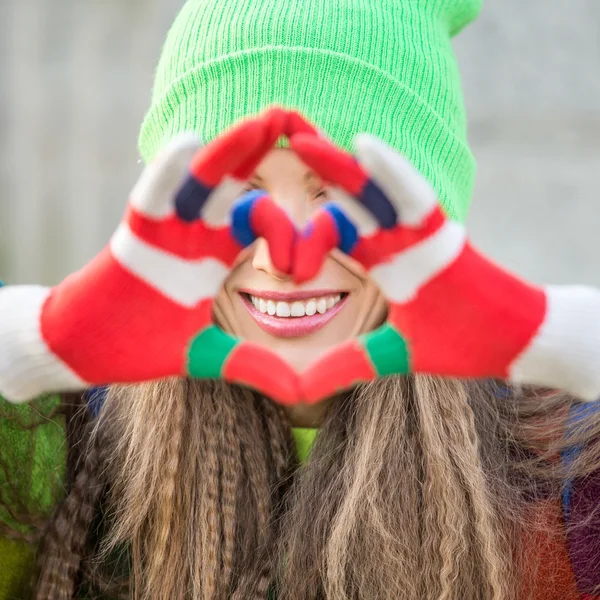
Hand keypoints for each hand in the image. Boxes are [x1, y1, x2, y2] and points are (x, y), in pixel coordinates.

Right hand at [6, 108, 302, 402]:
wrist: (87, 348)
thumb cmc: (143, 343)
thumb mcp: (206, 355)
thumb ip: (252, 365)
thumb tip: (300, 393)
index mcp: (214, 254)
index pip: (259, 221)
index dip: (286, 228)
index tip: (312, 250)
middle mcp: (193, 234)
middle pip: (233, 185)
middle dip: (261, 155)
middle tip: (299, 123)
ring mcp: (163, 231)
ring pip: (199, 182)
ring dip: (228, 152)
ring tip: (262, 123)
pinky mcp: (132, 237)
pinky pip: (151, 198)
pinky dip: (168, 173)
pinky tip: (190, 144)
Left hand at [288, 128, 548, 401]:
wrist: (514, 345)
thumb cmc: (459, 346)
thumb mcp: (390, 357)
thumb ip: (345, 366)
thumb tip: (298, 392)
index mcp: (382, 262)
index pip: (332, 232)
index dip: (295, 222)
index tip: (252, 213)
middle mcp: (396, 241)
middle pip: (346, 201)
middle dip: (311, 175)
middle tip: (267, 147)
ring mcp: (421, 234)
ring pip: (375, 191)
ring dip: (340, 164)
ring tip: (299, 138)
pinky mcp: (447, 234)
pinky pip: (415, 196)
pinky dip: (391, 171)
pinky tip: (360, 146)